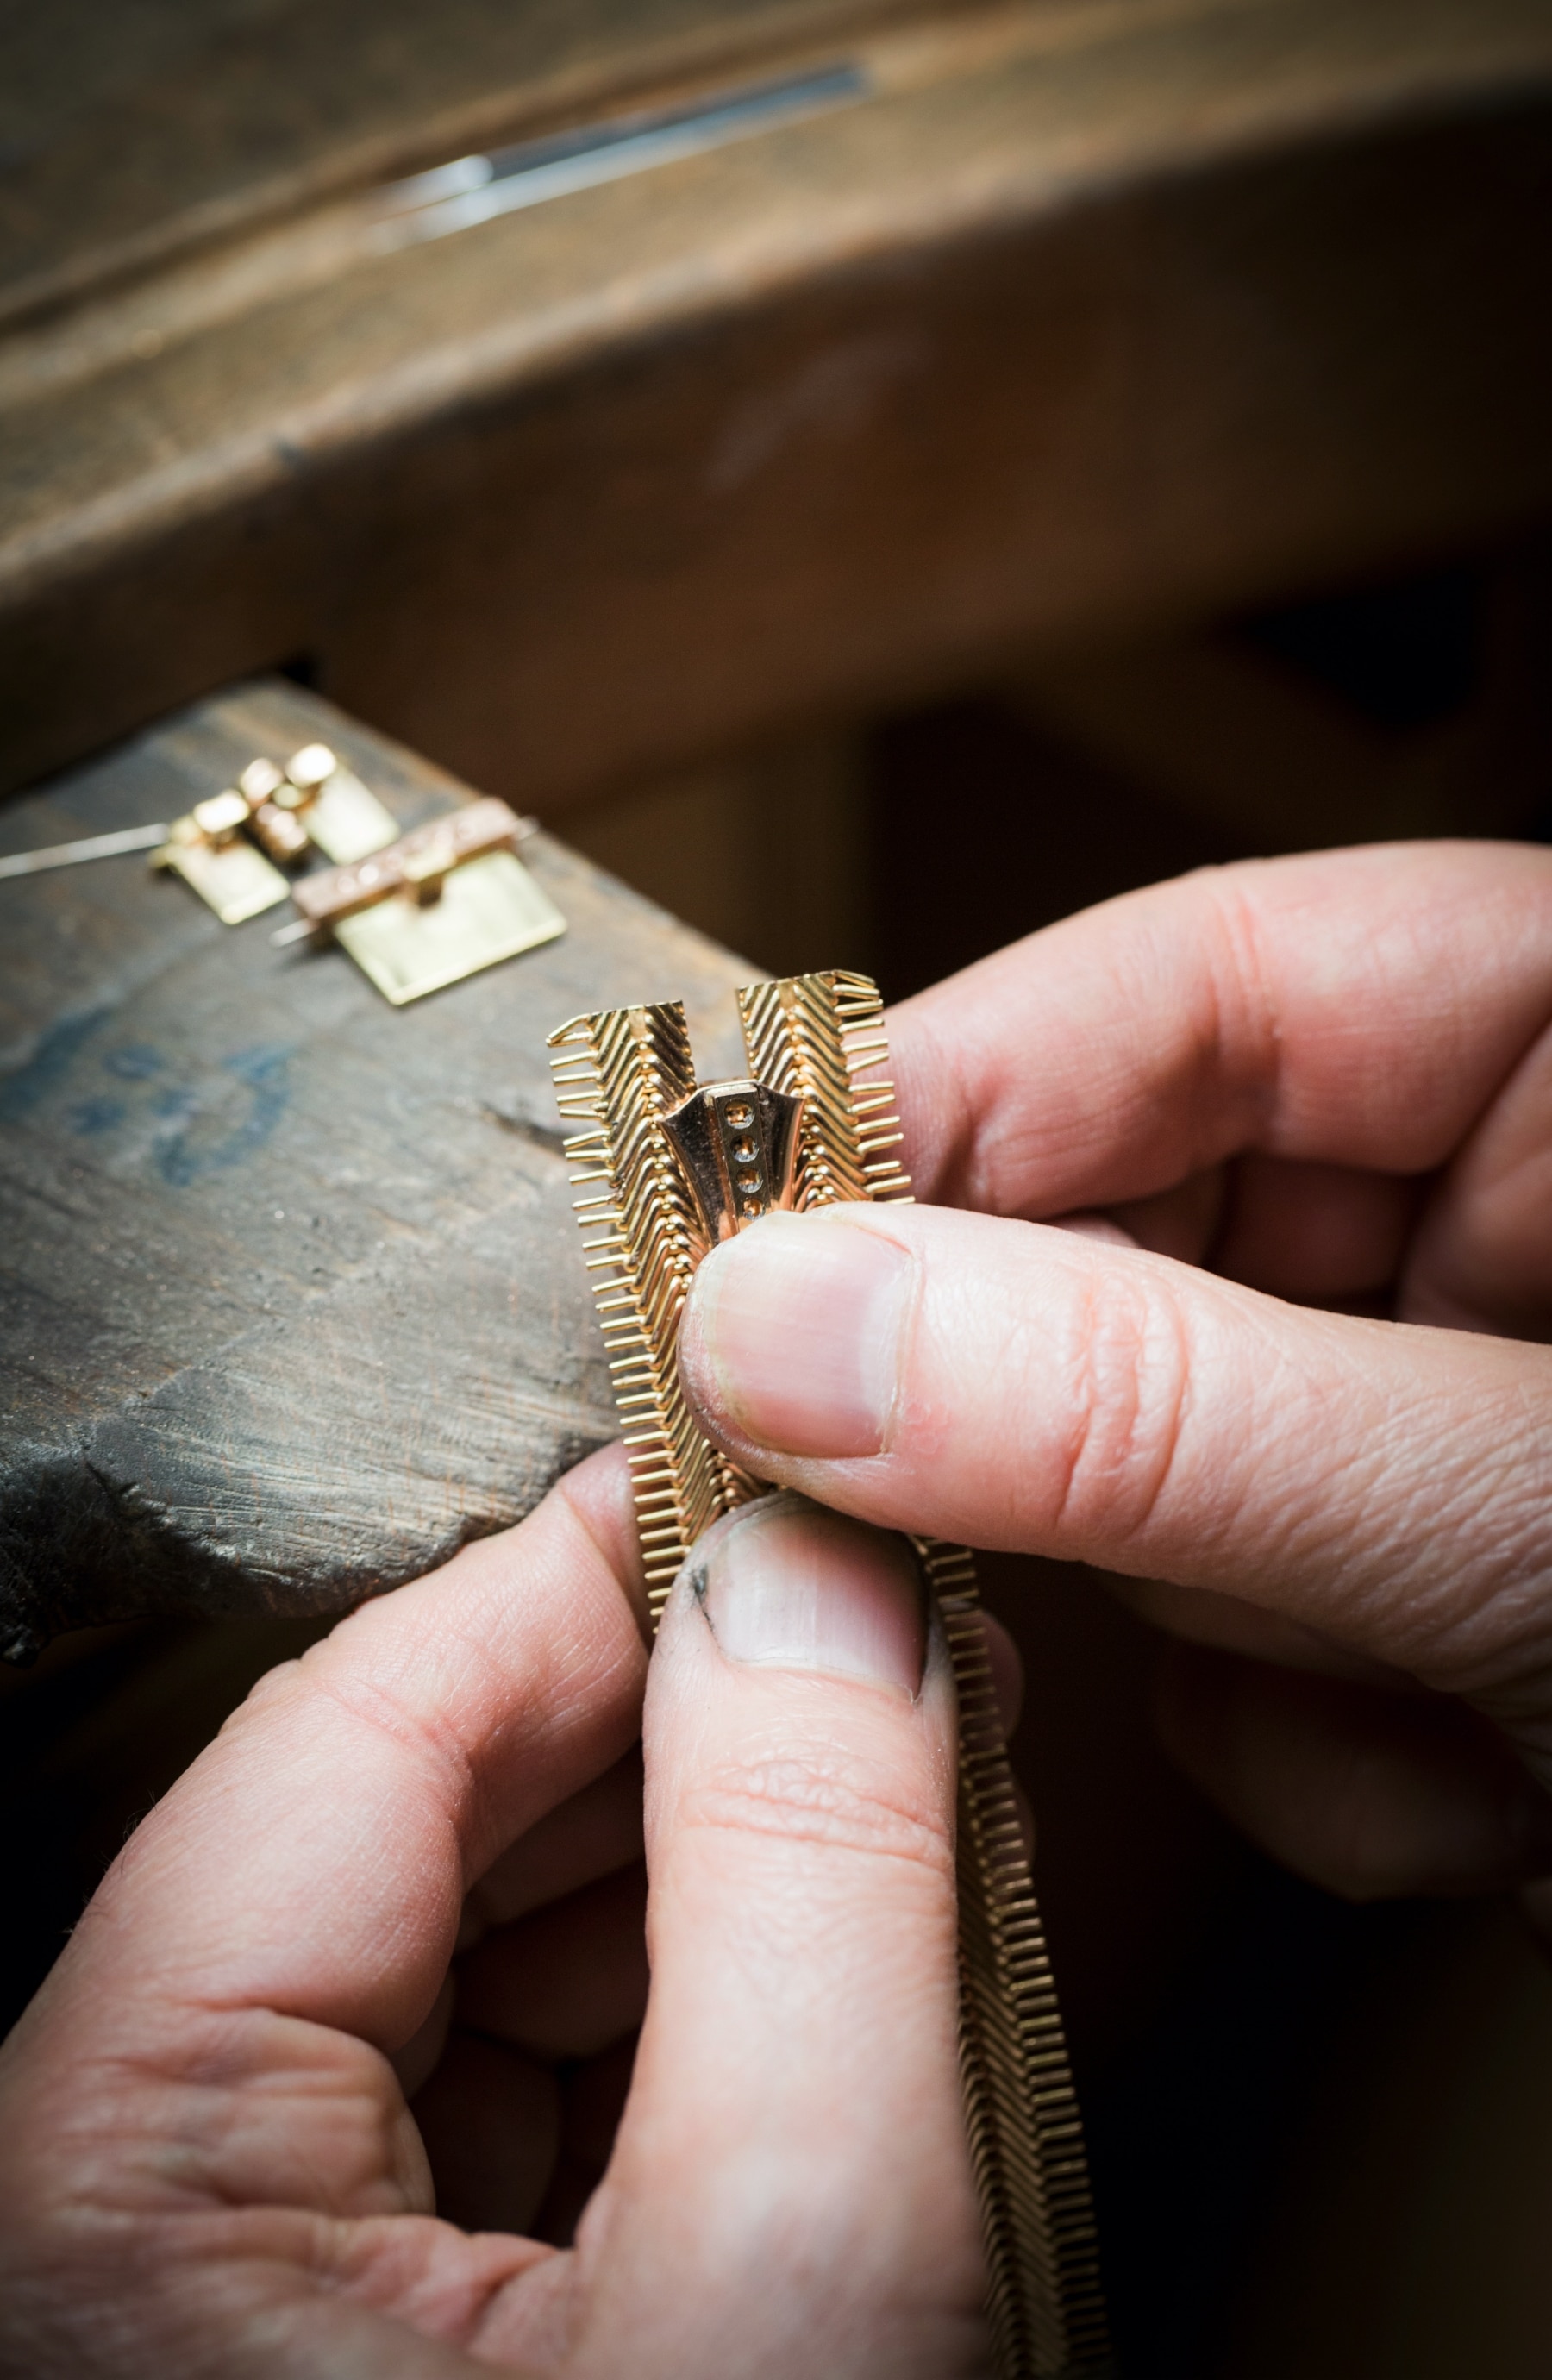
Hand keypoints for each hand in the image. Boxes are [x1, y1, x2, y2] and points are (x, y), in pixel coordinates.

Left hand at [0, 1451, 991, 2377]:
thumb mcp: (801, 2276)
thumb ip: (809, 1890)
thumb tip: (818, 1587)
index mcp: (122, 2176)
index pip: (358, 1724)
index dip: (596, 1574)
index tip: (776, 1481)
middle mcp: (125, 2203)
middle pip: (407, 1821)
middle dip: (673, 1713)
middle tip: (881, 1633)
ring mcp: (229, 2261)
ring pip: (464, 1937)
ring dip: (690, 1852)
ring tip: (885, 1791)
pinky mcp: (342, 2320)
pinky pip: (493, 2073)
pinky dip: (669, 2001)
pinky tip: (813, 1957)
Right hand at [678, 843, 1551, 1911]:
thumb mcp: (1543, 1510)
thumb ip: (1163, 1410)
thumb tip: (795, 1326)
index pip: (1189, 989)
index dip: (947, 1100)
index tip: (744, 1236)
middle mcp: (1499, 1202)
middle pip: (1132, 1238)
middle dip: (1073, 1427)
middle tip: (936, 1529)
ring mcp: (1442, 1399)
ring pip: (1153, 1468)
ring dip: (1231, 1625)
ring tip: (1397, 1696)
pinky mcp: (1420, 1577)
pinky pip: (1232, 1634)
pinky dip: (1308, 1742)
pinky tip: (1461, 1781)